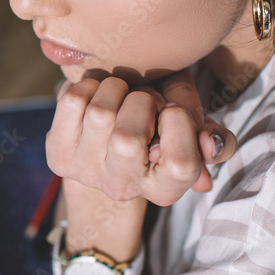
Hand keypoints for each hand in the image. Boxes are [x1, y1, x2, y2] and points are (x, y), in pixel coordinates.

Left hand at [45, 67, 235, 207]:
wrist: (109, 131)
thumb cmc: (159, 124)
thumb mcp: (194, 127)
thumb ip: (215, 136)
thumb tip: (209, 144)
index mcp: (164, 189)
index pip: (181, 165)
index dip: (179, 124)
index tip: (172, 110)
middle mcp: (124, 189)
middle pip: (128, 139)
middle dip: (142, 100)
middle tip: (144, 101)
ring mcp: (87, 175)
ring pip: (99, 114)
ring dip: (115, 88)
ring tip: (121, 96)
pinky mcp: (59, 156)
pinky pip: (72, 103)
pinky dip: (88, 85)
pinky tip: (96, 94)